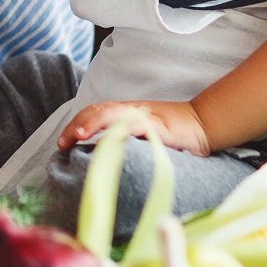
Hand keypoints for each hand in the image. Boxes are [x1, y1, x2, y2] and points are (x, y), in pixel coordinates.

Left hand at [56, 100, 210, 155]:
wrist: (204, 124)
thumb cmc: (175, 134)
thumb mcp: (145, 136)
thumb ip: (126, 140)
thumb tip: (102, 156)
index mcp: (127, 112)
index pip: (96, 112)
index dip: (77, 123)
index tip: (63, 141)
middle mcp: (132, 110)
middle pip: (98, 110)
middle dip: (77, 124)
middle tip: (62, 143)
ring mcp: (144, 115)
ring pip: (112, 113)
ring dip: (93, 122)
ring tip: (78, 135)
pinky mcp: (157, 125)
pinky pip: (134, 125)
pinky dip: (119, 130)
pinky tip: (107, 141)